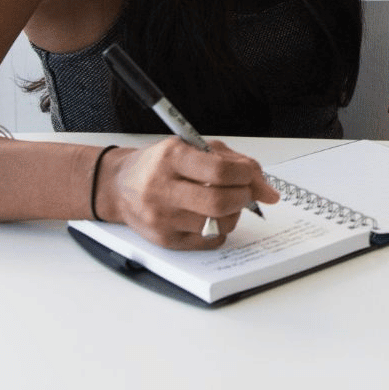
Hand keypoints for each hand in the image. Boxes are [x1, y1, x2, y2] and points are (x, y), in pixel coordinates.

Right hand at [97, 138, 278, 249]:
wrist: (119, 185)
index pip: (219, 171)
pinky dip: (220, 230)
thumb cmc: (160, 164)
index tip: (250, 176)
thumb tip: (268, 191)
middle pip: (219, 202)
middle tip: (245, 192)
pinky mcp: (164, 240)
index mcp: (171, 158)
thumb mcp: (193, 148)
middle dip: (243, 197)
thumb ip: (233, 162)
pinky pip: (209, 241)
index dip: (245, 175)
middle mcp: (162, 189)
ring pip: (217, 225)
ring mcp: (162, 218)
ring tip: (226, 203)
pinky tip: (211, 217)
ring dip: (234, 214)